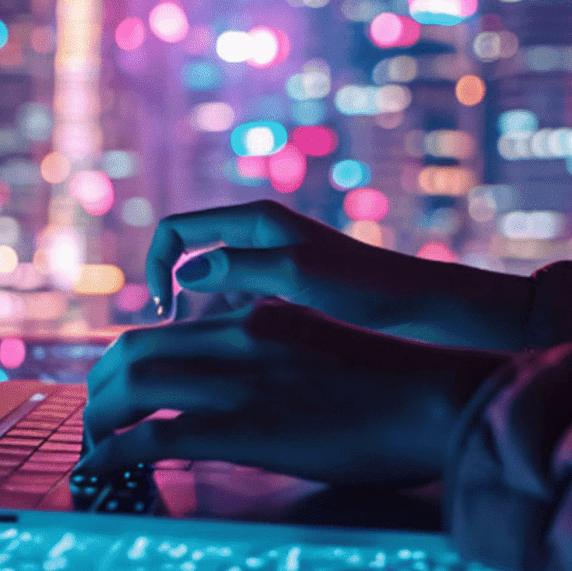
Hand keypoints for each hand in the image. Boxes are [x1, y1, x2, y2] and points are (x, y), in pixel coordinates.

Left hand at [80, 298, 507, 486]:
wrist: (435, 401)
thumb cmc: (391, 386)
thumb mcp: (317, 346)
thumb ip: (271, 350)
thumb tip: (240, 378)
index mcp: (254, 317)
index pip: (160, 330)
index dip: (122, 365)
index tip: (116, 393)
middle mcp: (237, 338)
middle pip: (132, 353)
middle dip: (99, 390)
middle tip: (94, 422)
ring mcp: (239, 381)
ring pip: (132, 387)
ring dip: (99, 420)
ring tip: (93, 448)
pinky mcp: (244, 429)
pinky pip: (154, 437)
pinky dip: (116, 453)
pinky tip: (103, 470)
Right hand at [147, 200, 534, 350]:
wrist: (414, 306)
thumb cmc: (362, 288)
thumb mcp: (295, 277)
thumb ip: (237, 269)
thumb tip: (187, 273)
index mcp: (254, 219)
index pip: (176, 232)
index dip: (157, 266)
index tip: (162, 310)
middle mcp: (255, 234)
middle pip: (187, 260)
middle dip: (178, 298)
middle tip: (184, 341)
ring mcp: (267, 262)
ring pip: (209, 289)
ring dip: (207, 318)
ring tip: (229, 349)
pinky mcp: (280, 288)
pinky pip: (236, 305)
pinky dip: (233, 326)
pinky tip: (256, 351)